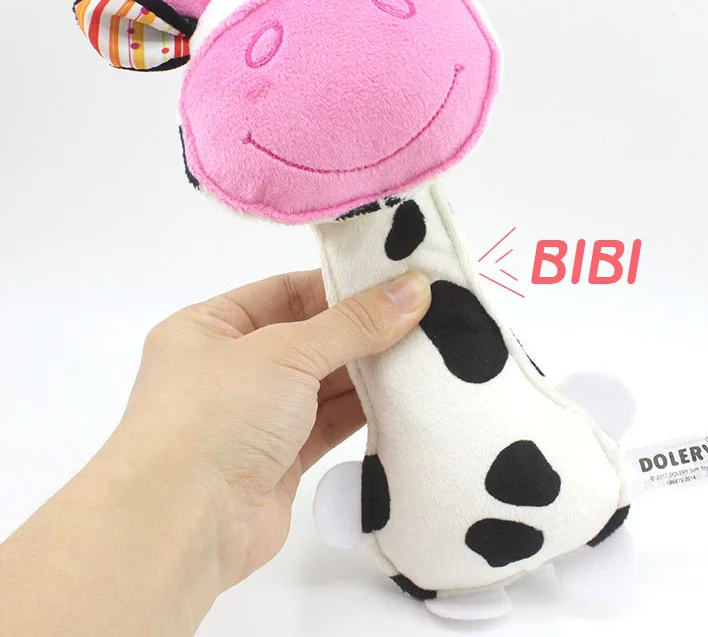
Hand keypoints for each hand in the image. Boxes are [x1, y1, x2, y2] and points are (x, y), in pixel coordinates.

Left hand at [112, 268, 430, 586]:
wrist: (181, 526)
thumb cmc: (220, 414)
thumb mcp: (286, 352)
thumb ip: (353, 324)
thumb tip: (414, 289)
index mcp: (208, 327)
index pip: (284, 291)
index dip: (338, 285)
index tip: (395, 282)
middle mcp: (228, 368)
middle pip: (308, 337)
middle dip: (361, 330)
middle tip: (423, 316)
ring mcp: (254, 417)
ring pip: (321, 383)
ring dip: (367, 371)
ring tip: (425, 351)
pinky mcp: (278, 461)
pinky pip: (328, 423)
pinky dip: (363, 411)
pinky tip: (404, 396)